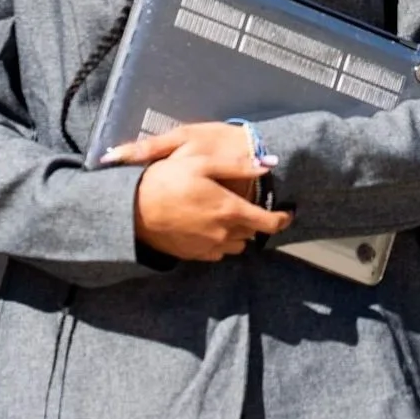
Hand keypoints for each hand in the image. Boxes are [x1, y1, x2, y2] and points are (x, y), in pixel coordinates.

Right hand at [105, 122, 291, 261]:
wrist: (131, 210)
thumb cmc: (167, 180)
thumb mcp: (202, 162)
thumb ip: (238, 165)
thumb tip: (269, 163)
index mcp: (231, 211)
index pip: (269, 223)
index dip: (283, 219)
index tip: (288, 213)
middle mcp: (224, 234)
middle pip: (253, 233)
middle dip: (257, 221)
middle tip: (250, 206)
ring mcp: (208, 248)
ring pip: (237, 245)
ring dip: (240, 233)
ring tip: (230, 216)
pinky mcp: (192, 255)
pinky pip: (218, 253)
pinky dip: (222, 242)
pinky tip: (211, 227)